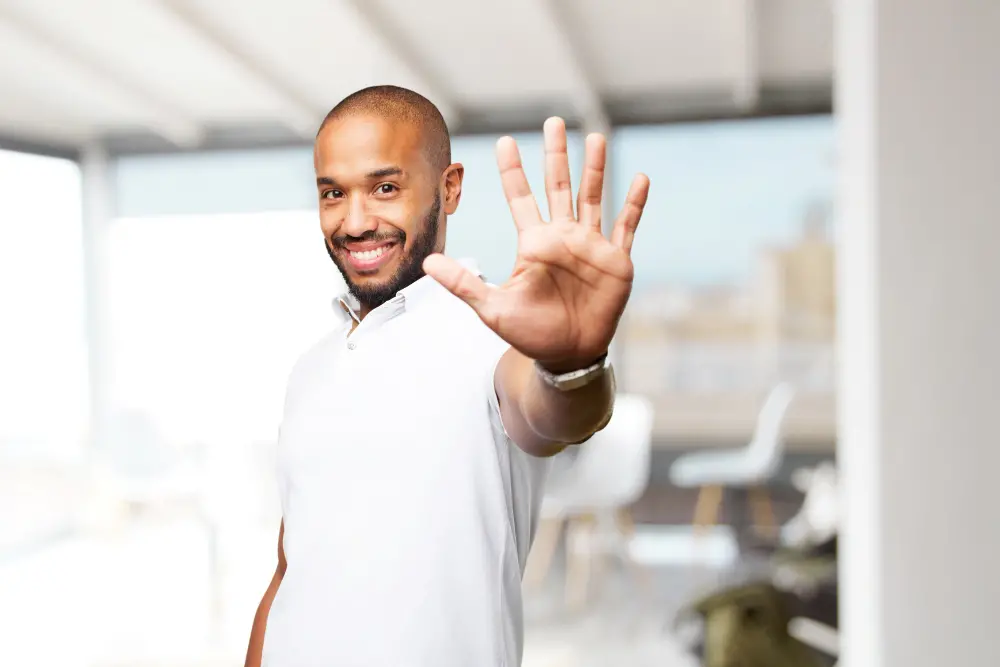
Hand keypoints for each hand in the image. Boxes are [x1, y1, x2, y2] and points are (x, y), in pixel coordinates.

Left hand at [423, 117, 649, 370]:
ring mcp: (590, 245)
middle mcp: (562, 236)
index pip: (520, 198)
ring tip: (595, 137)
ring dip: (595, 168)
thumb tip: (426, 264)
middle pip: (558, 186)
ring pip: (593, 197)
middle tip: (553, 121)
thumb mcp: (492, 308)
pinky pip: (626, 226)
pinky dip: (634, 204)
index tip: (505, 141)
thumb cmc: (530, 333)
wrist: (568, 355)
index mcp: (534, 243)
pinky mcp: (616, 260)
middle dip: (556, 154)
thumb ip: (463, 283)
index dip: (512, 171)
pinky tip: (641, 179)